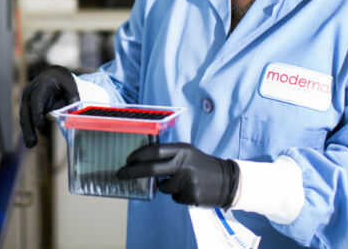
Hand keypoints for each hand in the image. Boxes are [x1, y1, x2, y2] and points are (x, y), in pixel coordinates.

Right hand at [19, 65, 78, 147]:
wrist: (53, 75)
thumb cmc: (63, 81)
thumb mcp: (71, 85)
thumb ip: (73, 97)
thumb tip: (74, 111)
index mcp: (41, 85)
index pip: (36, 100)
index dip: (36, 114)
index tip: (40, 127)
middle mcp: (30, 92)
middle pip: (26, 110)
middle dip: (28, 127)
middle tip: (32, 143)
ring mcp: (27, 99)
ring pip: (24, 117)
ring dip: (26, 131)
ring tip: (31, 145)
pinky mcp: (28, 107)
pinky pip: (26, 119)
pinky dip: (28, 130)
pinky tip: (31, 141)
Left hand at [116, 142, 239, 207]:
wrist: (227, 180)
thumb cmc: (200, 165)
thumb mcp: (187, 152)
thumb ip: (169, 155)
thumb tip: (141, 161)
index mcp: (183, 150)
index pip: (155, 151)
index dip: (138, 155)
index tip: (127, 160)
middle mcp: (184, 164)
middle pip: (152, 169)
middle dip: (132, 172)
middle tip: (120, 174)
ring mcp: (188, 181)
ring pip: (163, 187)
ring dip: (166, 186)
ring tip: (182, 182)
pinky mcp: (191, 196)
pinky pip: (174, 198)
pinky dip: (178, 195)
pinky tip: (189, 189)